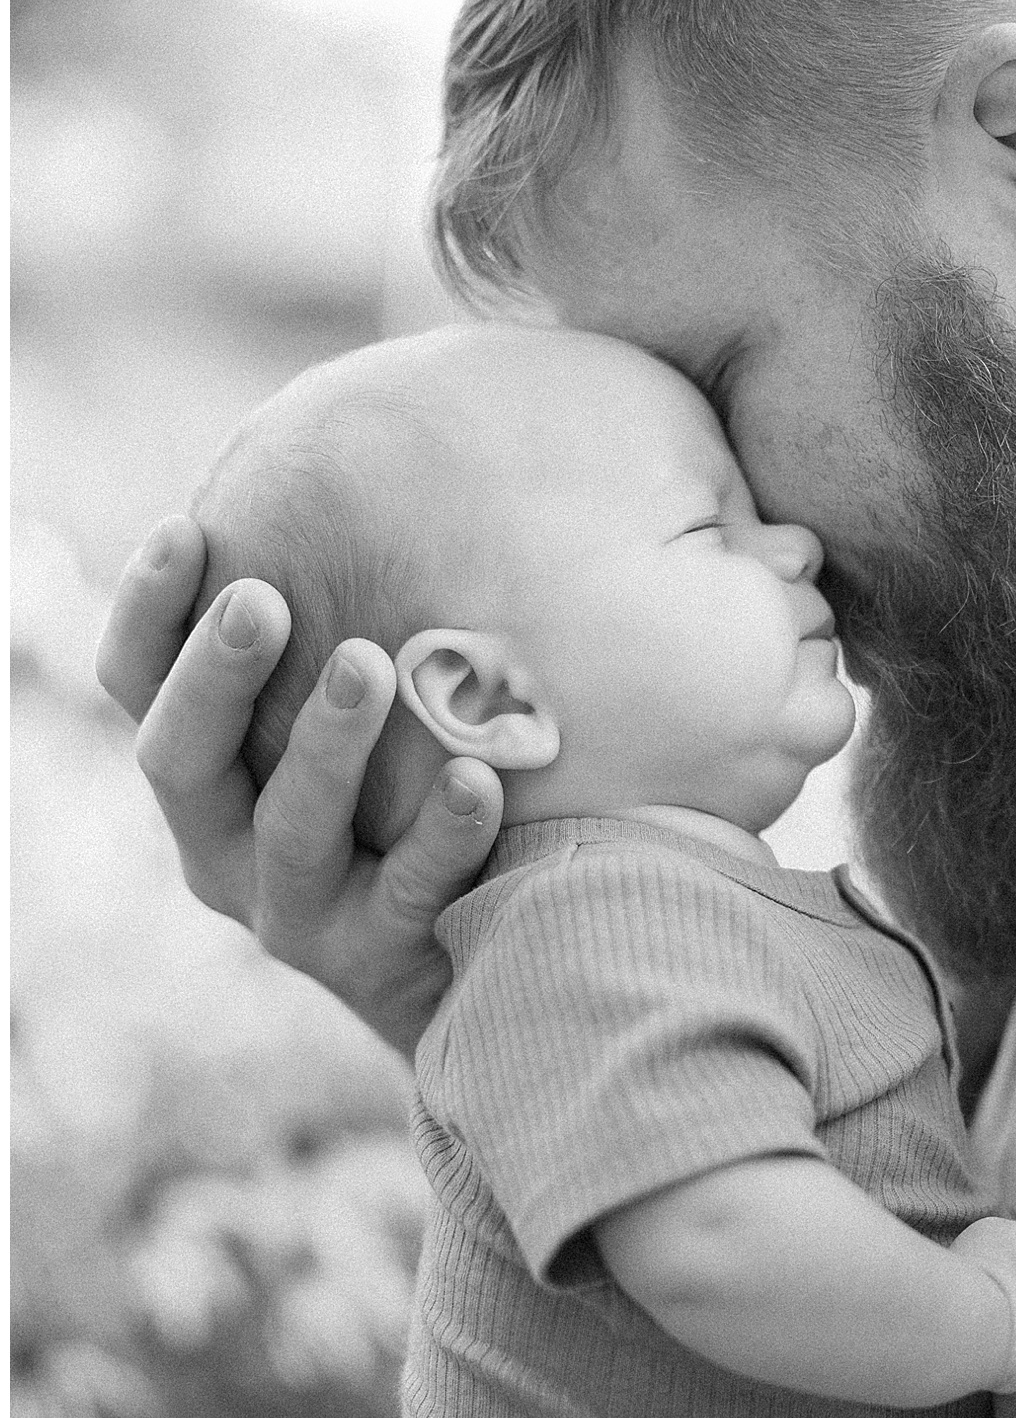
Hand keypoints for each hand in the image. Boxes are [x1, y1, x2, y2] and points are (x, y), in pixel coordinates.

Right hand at [95, 515, 502, 1058]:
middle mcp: (222, 845)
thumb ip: (328, 620)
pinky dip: (440, 835)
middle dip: (216, 675)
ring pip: (290, 828)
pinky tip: (479, 778)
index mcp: (199, 770)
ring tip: (373, 665)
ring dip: (326, 742)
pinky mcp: (378, 958)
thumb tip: (362, 451)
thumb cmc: (396, 796)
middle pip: (179, 759)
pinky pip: (406, 893)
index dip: (146, 611)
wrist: (461, 966)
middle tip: (262, 599)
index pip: (134, 684)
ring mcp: (295, 910)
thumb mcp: (342, 714)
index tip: (188, 528)